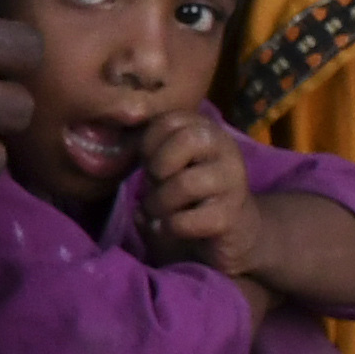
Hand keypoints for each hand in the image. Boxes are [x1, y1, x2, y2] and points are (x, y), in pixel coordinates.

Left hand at [134, 106, 264, 274]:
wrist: (235, 232)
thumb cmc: (191, 196)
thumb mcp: (168, 169)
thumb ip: (148, 155)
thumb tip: (119, 155)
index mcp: (206, 129)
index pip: (168, 120)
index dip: (148, 145)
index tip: (149, 164)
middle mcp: (225, 148)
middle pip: (185, 141)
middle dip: (158, 167)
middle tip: (156, 186)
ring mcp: (233, 181)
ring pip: (184, 183)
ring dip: (160, 203)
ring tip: (161, 212)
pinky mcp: (231, 215)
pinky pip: (186, 220)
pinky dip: (169, 227)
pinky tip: (173, 229)